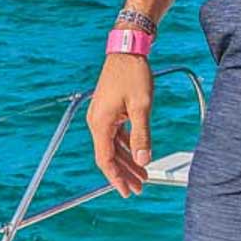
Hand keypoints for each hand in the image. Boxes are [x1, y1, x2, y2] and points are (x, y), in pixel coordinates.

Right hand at [85, 53, 153, 198]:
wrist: (128, 48)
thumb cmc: (133, 73)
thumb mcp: (141, 106)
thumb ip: (142, 135)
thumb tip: (144, 160)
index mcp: (100, 123)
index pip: (106, 160)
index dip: (117, 178)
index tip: (127, 191)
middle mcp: (97, 122)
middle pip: (110, 156)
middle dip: (125, 173)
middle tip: (140, 187)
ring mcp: (102, 115)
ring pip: (114, 145)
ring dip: (127, 159)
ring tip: (142, 173)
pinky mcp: (109, 109)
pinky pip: (116, 134)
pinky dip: (126, 145)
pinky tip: (137, 152)